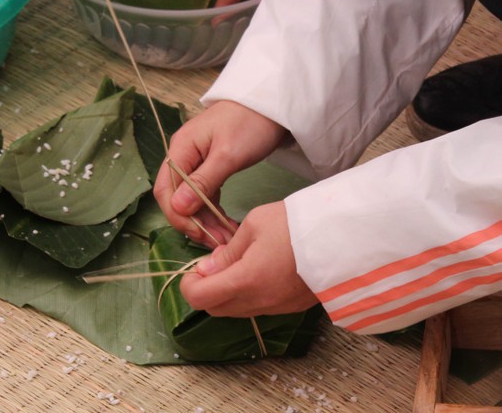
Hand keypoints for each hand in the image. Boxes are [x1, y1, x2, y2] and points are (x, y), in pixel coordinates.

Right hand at [153, 100, 285, 247]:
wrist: (271, 104)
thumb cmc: (250, 123)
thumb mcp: (228, 155)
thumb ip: (202, 182)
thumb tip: (178, 208)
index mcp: (181, 149)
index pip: (165, 190)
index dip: (178, 216)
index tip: (200, 234)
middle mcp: (183, 156)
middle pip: (175, 197)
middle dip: (193, 222)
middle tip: (217, 242)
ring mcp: (195, 161)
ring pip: (190, 198)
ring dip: (204, 219)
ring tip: (225, 238)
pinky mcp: (210, 166)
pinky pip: (204, 193)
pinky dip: (212, 210)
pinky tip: (224, 223)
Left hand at [180, 201, 317, 315]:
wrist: (345, 237)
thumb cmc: (298, 224)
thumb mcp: (255, 224)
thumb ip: (228, 250)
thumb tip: (208, 267)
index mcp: (246, 280)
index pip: (199, 298)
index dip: (189, 285)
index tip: (194, 269)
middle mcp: (260, 302)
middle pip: (216, 309)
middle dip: (205, 291)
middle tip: (211, 266)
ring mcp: (278, 308)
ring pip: (237, 311)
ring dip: (227, 294)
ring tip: (235, 266)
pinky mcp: (293, 308)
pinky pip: (259, 308)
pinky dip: (248, 296)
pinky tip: (257, 273)